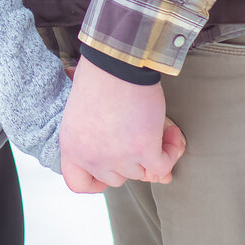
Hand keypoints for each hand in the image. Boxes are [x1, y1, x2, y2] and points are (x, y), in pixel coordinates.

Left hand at [59, 57, 185, 192]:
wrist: (116, 60)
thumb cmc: (100, 75)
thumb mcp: (84, 111)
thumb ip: (99, 133)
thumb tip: (122, 143)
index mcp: (72, 146)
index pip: (79, 183)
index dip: (97, 181)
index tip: (112, 167)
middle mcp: (92, 157)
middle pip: (117, 178)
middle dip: (131, 160)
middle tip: (142, 135)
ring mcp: (118, 157)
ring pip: (143, 172)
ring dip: (156, 152)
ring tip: (159, 127)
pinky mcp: (143, 150)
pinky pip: (163, 166)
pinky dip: (172, 152)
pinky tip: (173, 133)